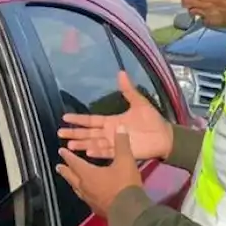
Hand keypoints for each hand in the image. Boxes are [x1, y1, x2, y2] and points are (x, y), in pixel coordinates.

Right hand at [57, 71, 171, 161]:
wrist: (164, 136)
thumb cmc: (152, 120)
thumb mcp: (139, 102)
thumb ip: (128, 90)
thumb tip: (121, 72)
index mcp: (112, 121)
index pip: (91, 120)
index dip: (79, 119)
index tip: (65, 117)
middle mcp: (110, 133)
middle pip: (88, 133)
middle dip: (74, 133)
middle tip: (60, 133)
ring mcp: (115, 143)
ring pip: (94, 144)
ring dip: (82, 145)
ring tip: (70, 146)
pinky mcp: (122, 152)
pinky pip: (108, 153)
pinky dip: (98, 153)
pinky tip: (88, 152)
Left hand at [57, 127, 143, 218]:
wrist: (130, 211)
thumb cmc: (124, 184)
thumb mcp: (125, 161)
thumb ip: (122, 144)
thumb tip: (120, 127)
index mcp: (88, 174)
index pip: (74, 162)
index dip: (68, 156)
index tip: (61, 151)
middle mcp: (85, 187)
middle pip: (71, 177)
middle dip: (65, 170)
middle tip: (58, 167)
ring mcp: (89, 200)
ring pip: (77, 189)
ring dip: (73, 183)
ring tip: (72, 180)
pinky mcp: (96, 209)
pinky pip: (86, 199)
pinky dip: (84, 194)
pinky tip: (88, 195)